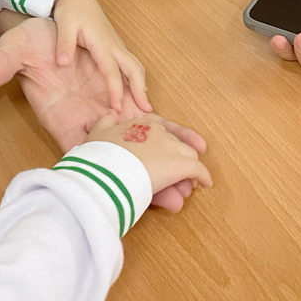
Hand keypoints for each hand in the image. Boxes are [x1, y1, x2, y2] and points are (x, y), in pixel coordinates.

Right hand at [0, 17, 207, 210]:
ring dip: (165, 160)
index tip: (122, 189)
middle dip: (145, 178)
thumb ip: (1, 66)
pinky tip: (192, 142)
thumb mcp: (13, 50)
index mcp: (62, 117)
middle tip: (176, 201)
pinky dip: (169, 129)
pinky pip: (146, 117)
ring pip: (137, 142)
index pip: (82, 151)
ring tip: (194, 183)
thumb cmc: (28, 43)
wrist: (45, 30)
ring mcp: (104, 110)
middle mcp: (87, 120)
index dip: (101, 170)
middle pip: (118, 157)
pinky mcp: (118, 97)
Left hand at [52, 0, 149, 113]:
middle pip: (134, 68)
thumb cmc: (71, 11)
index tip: (117, 108)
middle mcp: (114, 45)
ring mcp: (117, 45)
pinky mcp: (115, 46)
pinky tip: (136, 89)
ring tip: (144, 104)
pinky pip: (130, 63)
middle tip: (146, 110)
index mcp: (101, 42)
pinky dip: (136, 77)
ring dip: (141, 84)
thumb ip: (64, 44)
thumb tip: (63, 63)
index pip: (111, 70)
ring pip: (135, 65)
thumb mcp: (64, 25)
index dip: (116, 90)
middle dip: (140, 89)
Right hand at [86, 110, 210, 197]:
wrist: (102, 171)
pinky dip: (203, 176)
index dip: (162, 147)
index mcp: (139, 123)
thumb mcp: (95, 132)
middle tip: (175, 179)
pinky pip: (198, 170)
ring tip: (185, 186)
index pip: (159, 132)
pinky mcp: (180, 165)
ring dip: (187, 172)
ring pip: (187, 157)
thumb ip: (104, 121)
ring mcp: (170, 147)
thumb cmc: (97, 155)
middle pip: (175, 145)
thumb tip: (111, 113)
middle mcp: (157, 132)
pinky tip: (205, 183)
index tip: (161, 158)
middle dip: (176, 162)